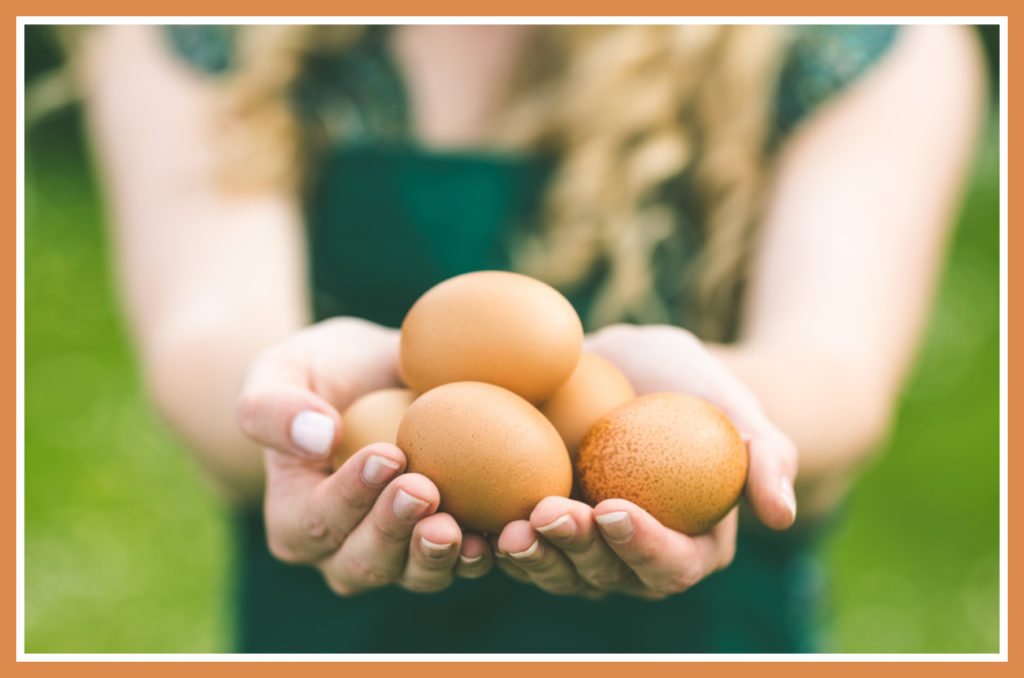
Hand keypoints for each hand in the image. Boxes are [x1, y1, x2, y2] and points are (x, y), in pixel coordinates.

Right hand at [237, 317, 493, 594]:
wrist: (377, 376)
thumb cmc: (320, 371)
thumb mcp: (279, 371)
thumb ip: (273, 407)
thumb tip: (319, 436)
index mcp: (295, 520)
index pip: (318, 519)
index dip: (351, 495)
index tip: (388, 454)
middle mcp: (343, 553)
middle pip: (366, 560)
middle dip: (395, 530)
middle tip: (424, 489)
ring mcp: (399, 556)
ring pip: (416, 574)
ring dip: (439, 555)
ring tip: (461, 527)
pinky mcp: (447, 544)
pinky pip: (464, 561)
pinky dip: (485, 552)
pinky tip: (504, 530)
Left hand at [492, 323, 796, 599]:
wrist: (628, 367)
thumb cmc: (689, 384)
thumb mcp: (733, 403)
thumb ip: (766, 456)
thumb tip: (781, 516)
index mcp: (689, 546)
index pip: (670, 565)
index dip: (642, 547)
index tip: (614, 508)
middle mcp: (634, 560)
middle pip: (607, 577)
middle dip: (577, 553)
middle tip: (551, 512)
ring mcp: (585, 551)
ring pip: (558, 572)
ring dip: (533, 556)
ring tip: (511, 525)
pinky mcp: (542, 531)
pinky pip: (520, 547)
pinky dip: (497, 540)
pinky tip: (474, 518)